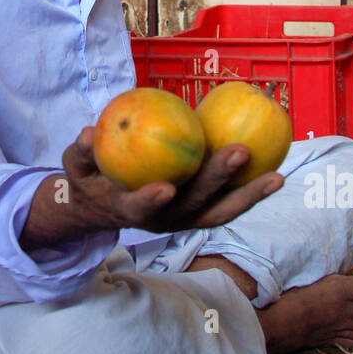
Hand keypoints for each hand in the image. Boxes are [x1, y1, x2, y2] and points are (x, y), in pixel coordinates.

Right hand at [62, 125, 283, 235]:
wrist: (103, 207)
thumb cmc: (90, 181)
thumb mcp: (75, 167)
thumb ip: (80, 152)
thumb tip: (86, 132)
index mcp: (129, 210)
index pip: (139, 208)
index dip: (151, 200)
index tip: (165, 188)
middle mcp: (163, 220)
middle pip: (193, 206)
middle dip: (217, 182)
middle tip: (239, 152)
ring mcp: (184, 220)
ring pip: (219, 212)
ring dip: (248, 197)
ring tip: (277, 178)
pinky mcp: (199, 215)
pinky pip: (228, 204)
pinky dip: (251, 193)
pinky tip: (275, 173)